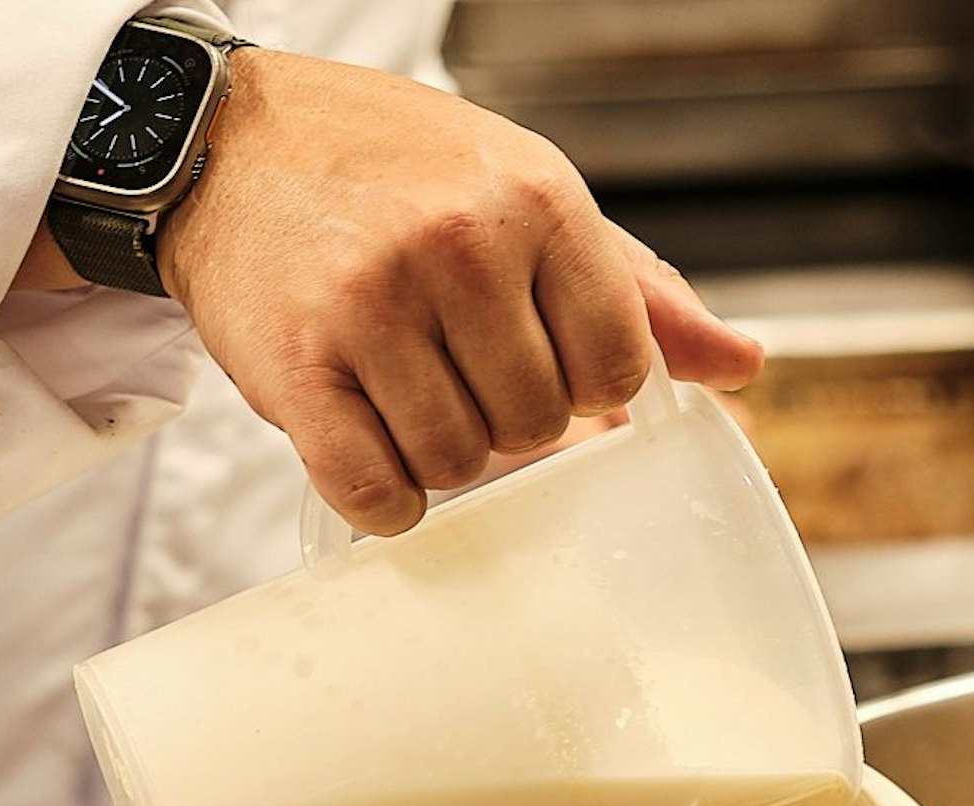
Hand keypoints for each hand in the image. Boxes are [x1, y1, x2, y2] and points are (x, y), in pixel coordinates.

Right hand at [156, 50, 761, 534]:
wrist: (229, 139)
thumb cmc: (398, 172)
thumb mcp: (530, 195)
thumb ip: (639, 292)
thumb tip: (744, 367)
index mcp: (539, 199)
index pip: (619, 368)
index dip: (589, 384)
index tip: (545, 357)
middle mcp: (459, 246)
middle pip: (539, 424)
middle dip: (511, 415)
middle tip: (460, 364)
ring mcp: (371, 306)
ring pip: (459, 464)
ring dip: (442, 452)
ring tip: (408, 385)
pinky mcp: (294, 366)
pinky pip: (376, 491)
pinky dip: (386, 499)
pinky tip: (374, 445)